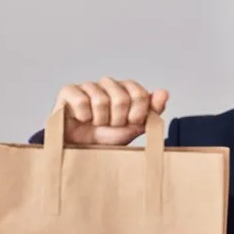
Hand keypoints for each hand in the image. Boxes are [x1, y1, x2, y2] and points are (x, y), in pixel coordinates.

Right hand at [54, 77, 168, 144]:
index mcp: (126, 89)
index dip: (137, 115)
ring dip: (99, 120)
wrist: (81, 149)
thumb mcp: (134, 128)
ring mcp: (88, 85)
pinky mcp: (69, 90)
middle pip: (121, 98)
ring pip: (101, 100)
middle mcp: (108, 83)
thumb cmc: (107, 137)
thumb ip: (151, 111)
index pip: (140, 94)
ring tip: (95, 124)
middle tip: (110, 126)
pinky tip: (81, 119)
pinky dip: (83, 116)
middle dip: (117, 120)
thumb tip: (164, 93)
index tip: (131, 123)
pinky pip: (81, 101)